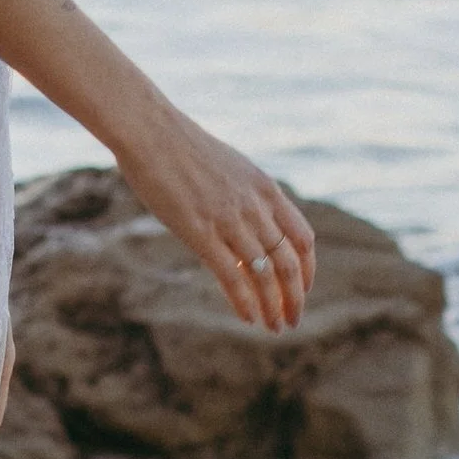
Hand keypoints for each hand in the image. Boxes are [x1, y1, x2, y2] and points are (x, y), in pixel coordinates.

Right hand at [112, 107, 316, 330]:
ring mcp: (229, 220)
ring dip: (273, 306)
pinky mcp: (200, 232)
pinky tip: (248, 318)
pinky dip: (244, 302)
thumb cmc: (181, 147)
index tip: (303, 289)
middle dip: (295, 297)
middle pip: (289, 262)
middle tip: (293, 320)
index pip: (303, 237)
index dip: (308, 269)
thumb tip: (246, 219)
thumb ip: (243, 194)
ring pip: (265, 274)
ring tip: (274, 327)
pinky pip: (231, 276)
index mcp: (265, 188)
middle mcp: (254, 206)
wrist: (151, 131)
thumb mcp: (228, 167)